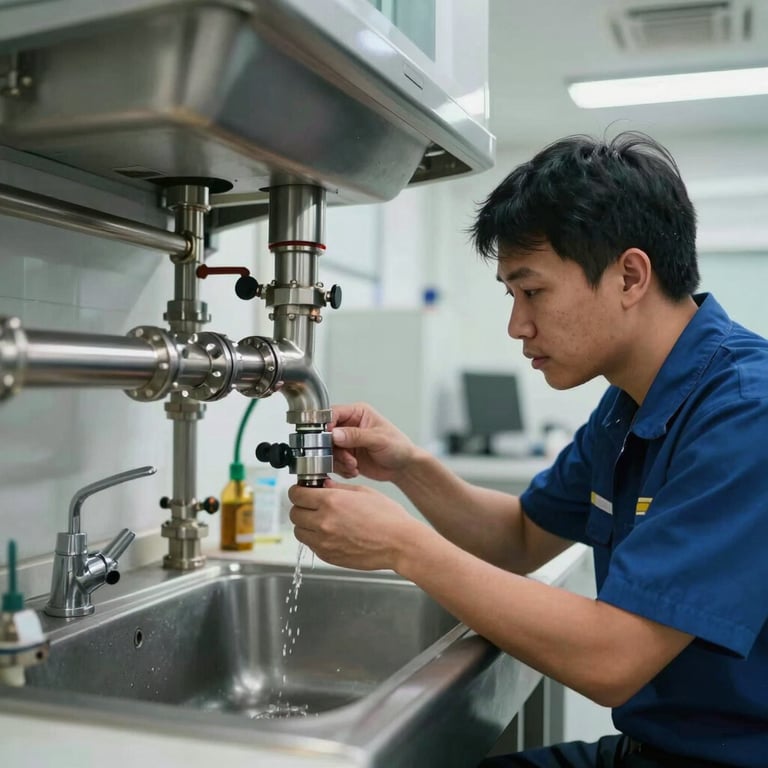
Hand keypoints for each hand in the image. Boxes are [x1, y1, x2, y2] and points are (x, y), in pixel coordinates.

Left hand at [288, 479, 424, 571]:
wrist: (400, 543)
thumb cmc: (388, 517)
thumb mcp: (363, 492)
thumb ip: (338, 488)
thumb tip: (322, 485)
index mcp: (331, 501)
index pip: (296, 494)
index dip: (298, 491)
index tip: (303, 491)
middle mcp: (323, 522)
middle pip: (294, 513)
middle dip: (301, 507)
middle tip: (312, 505)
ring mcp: (325, 542)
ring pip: (299, 532)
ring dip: (305, 525)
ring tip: (321, 520)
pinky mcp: (329, 556)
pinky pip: (311, 546)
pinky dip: (315, 539)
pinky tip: (331, 533)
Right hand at [328, 402, 415, 481]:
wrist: (403, 467)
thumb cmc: (398, 446)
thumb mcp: (378, 439)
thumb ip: (356, 436)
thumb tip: (334, 433)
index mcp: (357, 413)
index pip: (333, 413)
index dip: (326, 425)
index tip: (327, 439)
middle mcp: (349, 425)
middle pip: (326, 434)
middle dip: (333, 449)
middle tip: (347, 459)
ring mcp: (346, 442)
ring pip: (328, 450)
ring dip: (338, 461)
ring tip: (353, 466)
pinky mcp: (345, 456)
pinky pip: (333, 462)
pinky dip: (341, 469)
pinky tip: (354, 470)